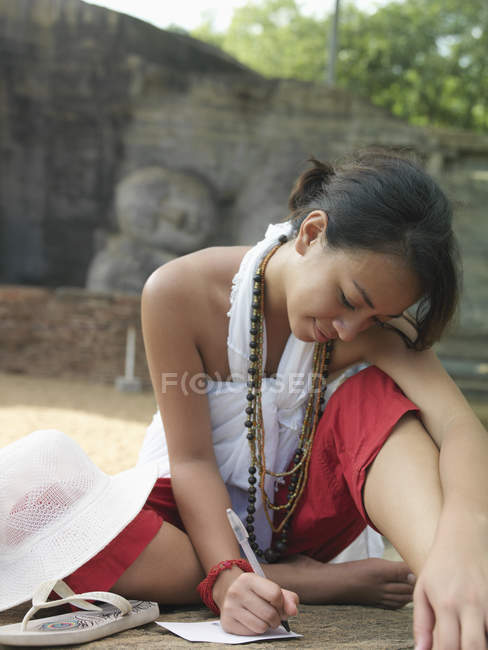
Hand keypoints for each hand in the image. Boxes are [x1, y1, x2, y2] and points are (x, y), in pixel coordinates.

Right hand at [217, 570, 298, 634]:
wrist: (228, 591)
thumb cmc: (254, 591)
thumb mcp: (269, 587)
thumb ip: (286, 598)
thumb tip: (293, 610)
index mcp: (248, 579)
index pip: (275, 594)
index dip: (282, 603)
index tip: (279, 605)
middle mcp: (237, 591)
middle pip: (269, 613)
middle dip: (277, 619)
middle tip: (274, 616)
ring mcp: (230, 607)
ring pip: (261, 627)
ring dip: (267, 626)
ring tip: (264, 619)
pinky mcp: (227, 622)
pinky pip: (251, 633)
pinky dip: (256, 630)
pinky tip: (253, 621)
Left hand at [413, 511, 487, 649]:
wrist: (463, 536)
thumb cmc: (440, 564)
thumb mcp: (422, 589)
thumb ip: (421, 622)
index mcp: (446, 603)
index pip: (448, 646)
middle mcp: (470, 605)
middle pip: (475, 648)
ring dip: (480, 646)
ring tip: (467, 642)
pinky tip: (480, 633)